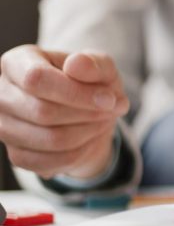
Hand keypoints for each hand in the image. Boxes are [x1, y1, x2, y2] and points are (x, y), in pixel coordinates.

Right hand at [0, 45, 128, 178]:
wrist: (89, 113)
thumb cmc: (91, 83)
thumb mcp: (101, 68)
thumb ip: (94, 63)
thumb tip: (76, 64)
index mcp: (16, 62)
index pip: (36, 79)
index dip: (76, 93)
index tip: (108, 99)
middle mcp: (1, 94)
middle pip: (43, 112)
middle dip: (87, 114)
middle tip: (111, 110)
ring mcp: (3, 126)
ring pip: (49, 139)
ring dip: (87, 133)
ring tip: (102, 122)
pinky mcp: (15, 154)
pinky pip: (48, 162)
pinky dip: (78, 154)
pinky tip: (89, 139)